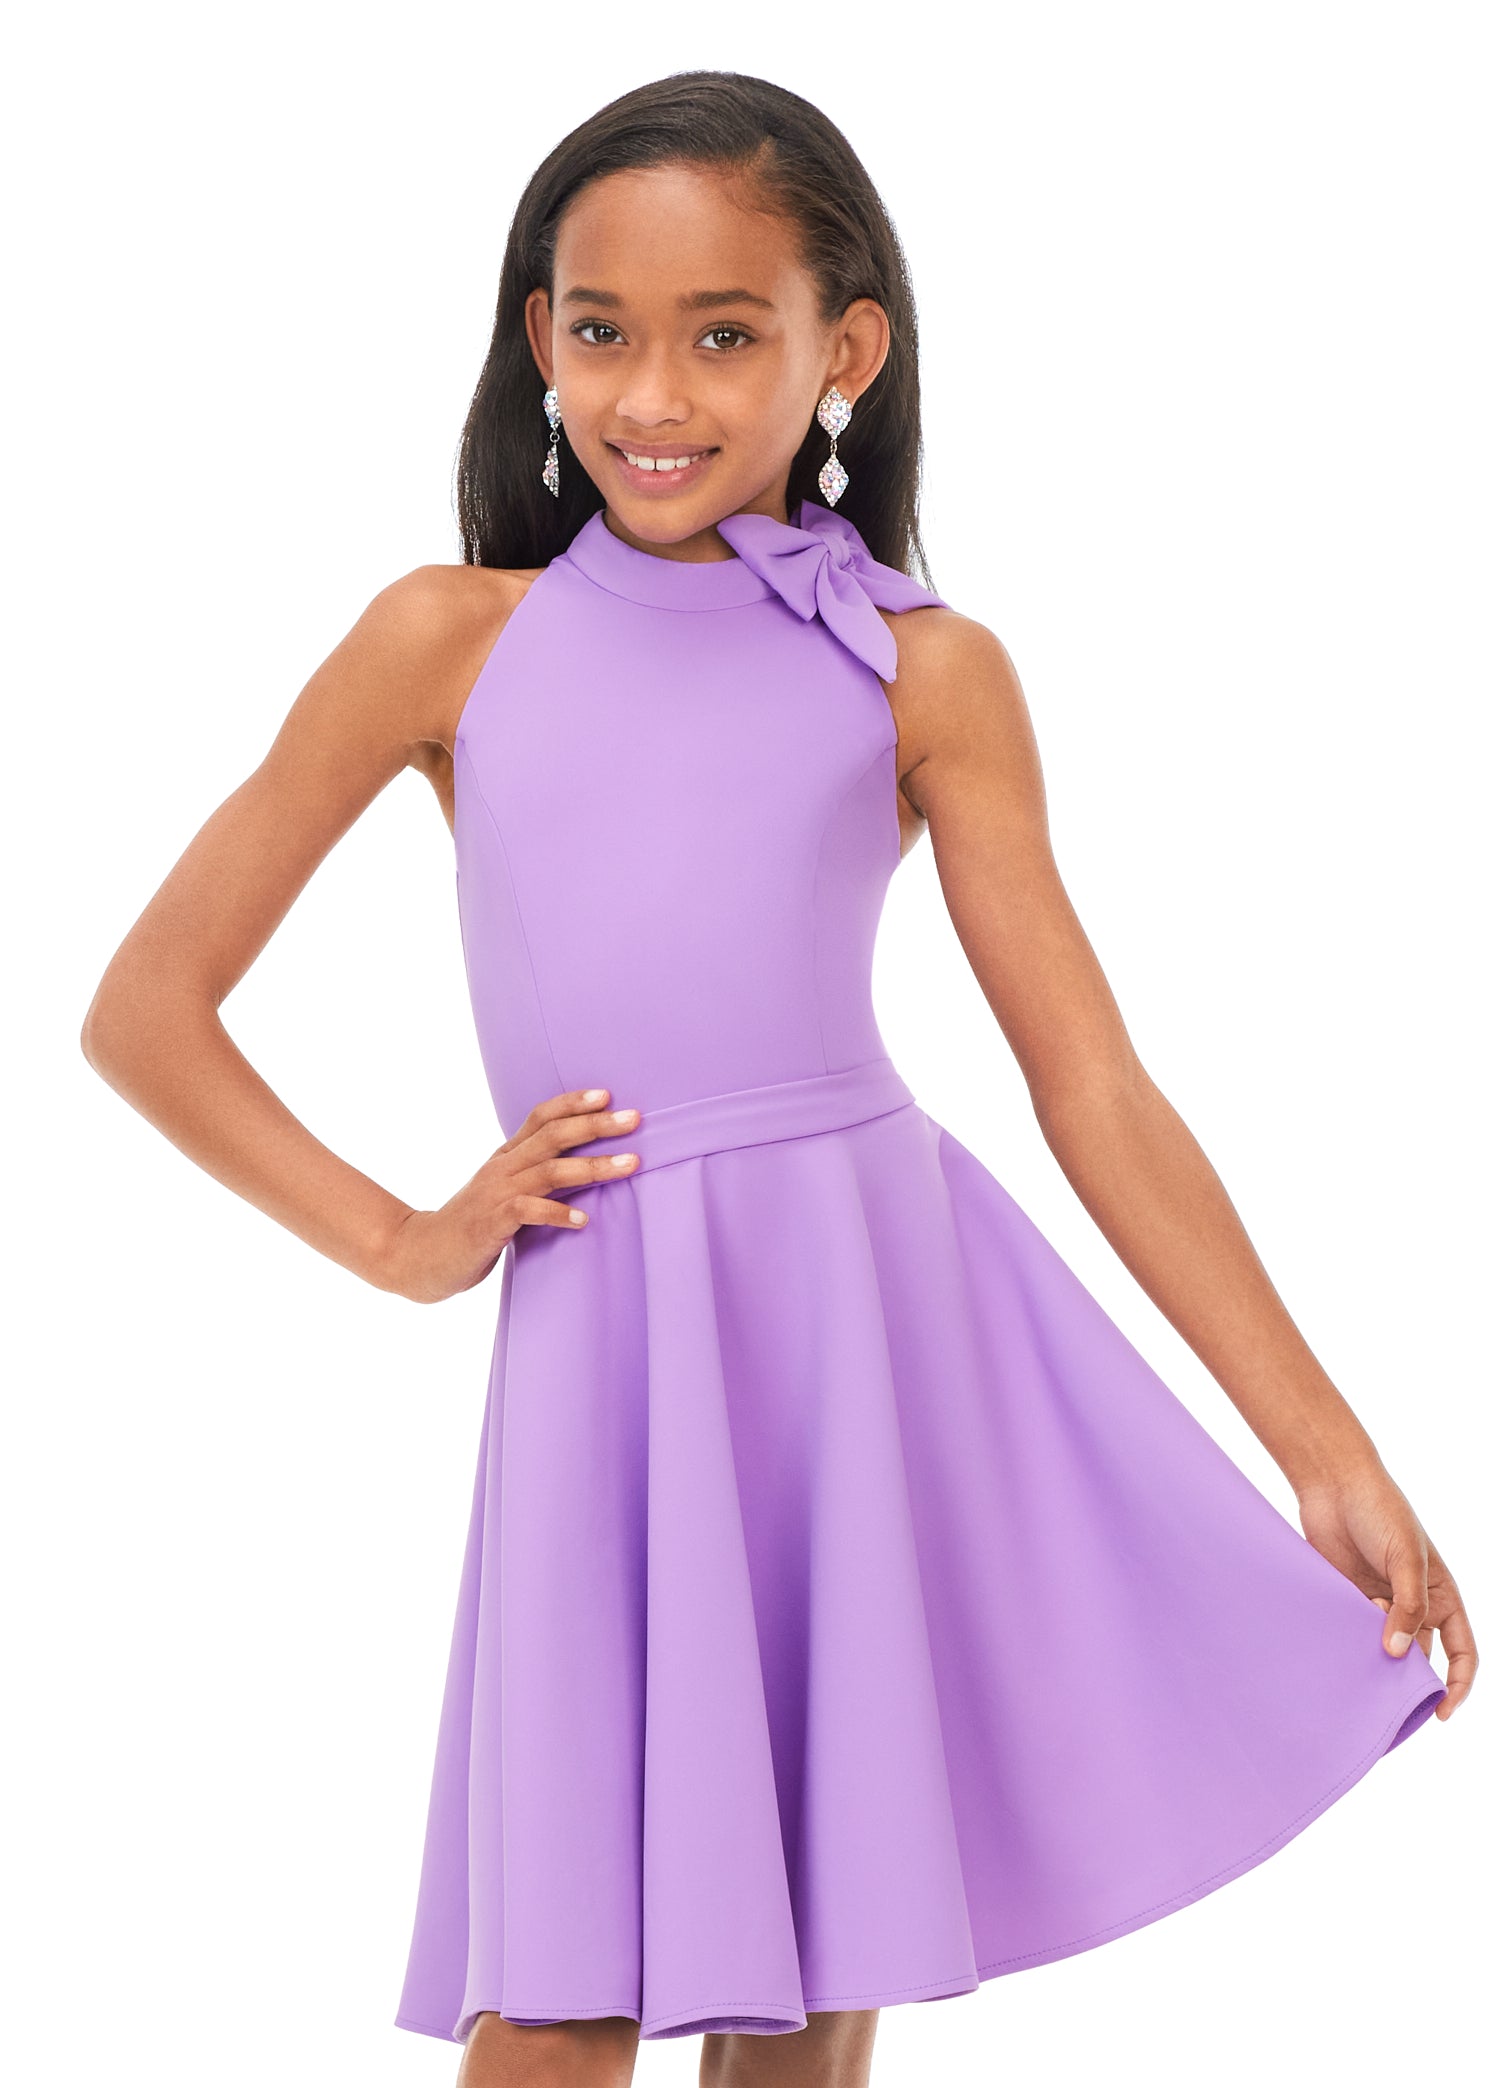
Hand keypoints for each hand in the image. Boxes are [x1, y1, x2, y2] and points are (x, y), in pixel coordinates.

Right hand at [370, 1086, 639, 1303]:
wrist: (423, 1255)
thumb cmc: (472, 1226)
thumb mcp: (502, 1191)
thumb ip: (533, 1176)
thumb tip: (581, 1167)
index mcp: (506, 1156)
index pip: (540, 1117)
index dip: (573, 1102)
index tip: (608, 1095)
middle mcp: (503, 1167)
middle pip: (554, 1136)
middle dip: (596, 1125)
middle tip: (635, 1119)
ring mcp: (497, 1193)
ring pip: (551, 1171)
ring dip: (594, 1166)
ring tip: (630, 1164)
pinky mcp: (493, 1222)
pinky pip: (530, 1212)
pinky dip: (558, 1214)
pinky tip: (583, 1220)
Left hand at [1296, 1461, 1477, 1719]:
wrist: (1333, 1483)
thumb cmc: (1380, 1511)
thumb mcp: (1406, 1558)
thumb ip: (1407, 1607)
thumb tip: (1397, 1653)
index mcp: (1441, 1595)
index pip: (1462, 1651)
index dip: (1457, 1685)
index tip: (1442, 1713)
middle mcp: (1413, 1605)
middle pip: (1419, 1658)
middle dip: (1407, 1679)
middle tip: (1387, 1693)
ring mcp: (1378, 1603)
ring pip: (1382, 1650)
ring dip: (1374, 1662)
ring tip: (1359, 1666)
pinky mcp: (1346, 1599)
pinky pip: (1351, 1634)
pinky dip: (1348, 1645)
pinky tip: (1337, 1646)